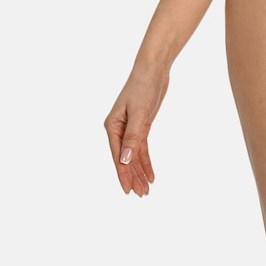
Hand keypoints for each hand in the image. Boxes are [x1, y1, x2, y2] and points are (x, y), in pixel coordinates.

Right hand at [104, 66, 169, 196]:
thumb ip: (133, 137)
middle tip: (141, 195)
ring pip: (134, 156)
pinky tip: (150, 175)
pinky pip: (141, 149)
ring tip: (146, 190)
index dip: (123, 174)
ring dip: (140, 172)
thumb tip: (125, 160)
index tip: (128, 190)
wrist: (153, 70)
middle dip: (133, 177)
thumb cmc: (143, 87)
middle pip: (125, 159)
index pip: (118, 156)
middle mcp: (118, 130)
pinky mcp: (141, 126)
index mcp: (112, 127)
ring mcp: (129, 129)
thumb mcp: (139, 112)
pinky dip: (146, 161)